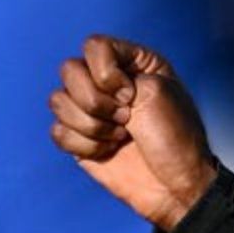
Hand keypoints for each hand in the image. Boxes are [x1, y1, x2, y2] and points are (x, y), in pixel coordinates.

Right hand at [50, 33, 219, 228]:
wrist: (176, 186)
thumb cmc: (175, 137)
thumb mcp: (156, 91)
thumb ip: (114, 73)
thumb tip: (75, 89)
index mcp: (132, 61)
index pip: (93, 46)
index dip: (105, 73)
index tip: (130, 96)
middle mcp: (107, 81)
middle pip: (69, 70)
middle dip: (96, 102)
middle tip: (126, 119)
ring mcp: (91, 110)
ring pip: (58, 101)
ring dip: (92, 125)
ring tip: (120, 137)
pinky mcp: (79, 139)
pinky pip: (57, 131)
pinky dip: (84, 145)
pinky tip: (109, 151)